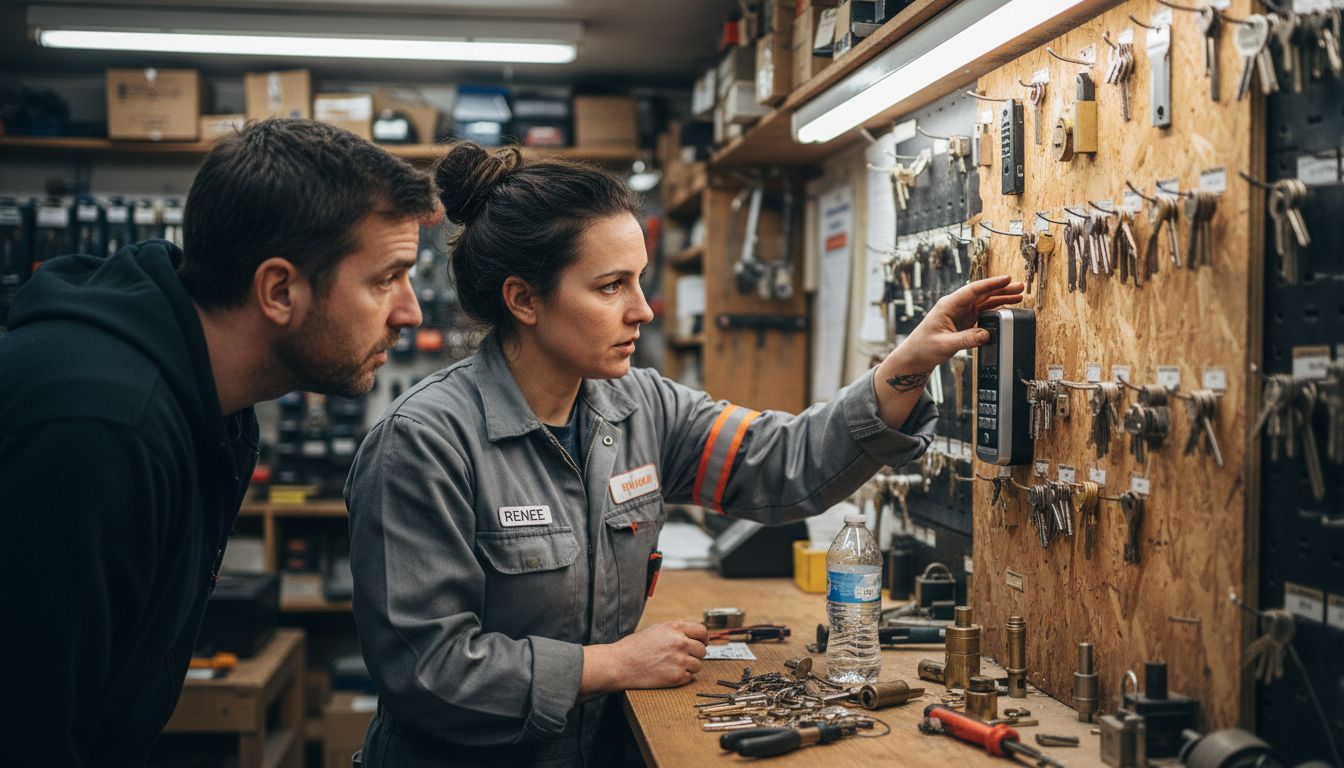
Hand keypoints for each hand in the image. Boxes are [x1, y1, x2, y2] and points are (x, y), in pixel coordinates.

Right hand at [608, 621, 707, 689]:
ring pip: (698, 665)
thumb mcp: (657, 629)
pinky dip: (681, 677)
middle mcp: (680, 642)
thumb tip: (695, 636)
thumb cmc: (635, 647)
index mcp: (675, 628)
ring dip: (689, 666)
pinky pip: (689, 677)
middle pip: (702, 650)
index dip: (703, 639)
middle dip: (695, 654)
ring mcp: (679, 660)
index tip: (701, 643)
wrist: (620, 664)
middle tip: (684, 657)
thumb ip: (677, 631)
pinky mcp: (676, 677)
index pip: (702, 631)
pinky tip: (668, 673)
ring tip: (672, 665)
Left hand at [897, 275, 1023, 371]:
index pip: (972, 290)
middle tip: (1020, 287)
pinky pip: (983, 312)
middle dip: (1001, 289)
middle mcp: (956, 306)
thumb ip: (966, 339)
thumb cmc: (924, 347)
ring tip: (1019, 296)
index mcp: (948, 305)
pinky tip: (1007, 309)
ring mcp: (961, 313)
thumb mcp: (945, 345)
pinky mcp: (965, 321)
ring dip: (1001, 298)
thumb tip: (987, 335)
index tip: (1006, 279)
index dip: (990, 284)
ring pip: (985, 302)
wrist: (916, 356)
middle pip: (982, 294)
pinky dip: (996, 310)